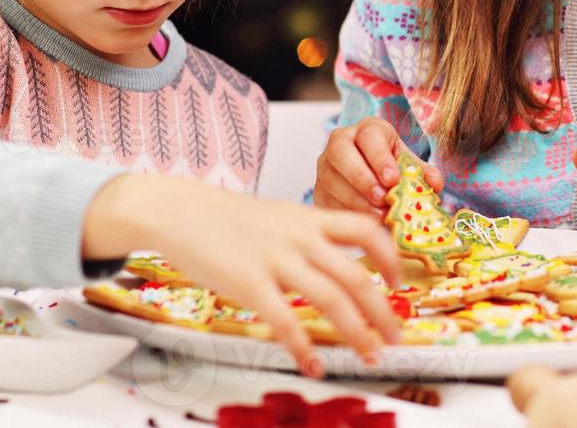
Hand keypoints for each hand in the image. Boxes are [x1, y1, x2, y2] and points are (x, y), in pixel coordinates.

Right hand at [85, 174, 403, 377]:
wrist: (179, 211)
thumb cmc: (226, 218)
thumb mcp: (278, 216)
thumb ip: (307, 236)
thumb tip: (335, 263)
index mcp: (309, 218)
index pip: (366, 230)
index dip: (389, 257)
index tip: (398, 282)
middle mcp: (300, 238)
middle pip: (356, 276)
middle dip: (382, 311)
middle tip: (396, 337)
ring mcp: (276, 260)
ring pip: (332, 299)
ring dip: (357, 332)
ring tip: (370, 356)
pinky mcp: (249, 284)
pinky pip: (286, 321)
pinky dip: (304, 348)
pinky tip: (315, 366)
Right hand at [314, 116, 443, 214]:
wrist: (367, 174)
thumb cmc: (389, 166)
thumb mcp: (406, 162)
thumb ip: (421, 171)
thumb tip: (435, 184)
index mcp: (366, 129)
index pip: (369, 136)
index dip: (380, 158)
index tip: (393, 179)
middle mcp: (340, 142)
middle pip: (341, 154)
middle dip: (362, 178)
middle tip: (382, 198)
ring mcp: (325, 167)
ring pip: (331, 180)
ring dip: (356, 200)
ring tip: (378, 215)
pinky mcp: (319, 190)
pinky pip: (326, 201)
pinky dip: (346, 213)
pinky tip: (364, 222)